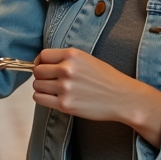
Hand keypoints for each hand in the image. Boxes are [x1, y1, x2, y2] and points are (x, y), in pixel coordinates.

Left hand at [32, 48, 160, 147]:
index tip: (44, 67)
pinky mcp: (65, 104)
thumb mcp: (87, 59)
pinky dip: (43, 98)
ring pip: (37, 85)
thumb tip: (42, 63)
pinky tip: (54, 98)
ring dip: (42, 88)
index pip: (43, 55)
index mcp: (72, 55)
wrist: (123, 98)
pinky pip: (39, 99)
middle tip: (51, 81)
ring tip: (55, 90)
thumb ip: (65, 59)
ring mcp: (65, 87)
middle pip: (37, 71)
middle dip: (41, 76)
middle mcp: (67, 69)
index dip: (41, 62)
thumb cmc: (107, 79)